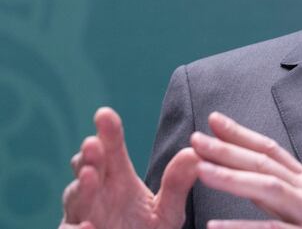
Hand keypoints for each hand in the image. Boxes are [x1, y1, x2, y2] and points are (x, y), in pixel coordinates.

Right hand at [59, 107, 199, 228]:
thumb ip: (177, 185)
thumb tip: (195, 152)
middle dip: (90, 157)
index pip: (110, 150)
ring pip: (75, 200)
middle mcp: (95, 194)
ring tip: (91, 176)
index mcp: (116, 179)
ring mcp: (83, 217)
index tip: (104, 114)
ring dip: (82, 188)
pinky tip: (87, 226)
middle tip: (94, 144)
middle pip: (87, 170)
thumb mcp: (167, 211)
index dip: (107, 132)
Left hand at [191, 112, 301, 228]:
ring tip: (202, 169)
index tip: (214, 121)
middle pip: (266, 162)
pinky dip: (244, 228)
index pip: (271, 150)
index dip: (241, 134)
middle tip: (197, 139)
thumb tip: (249, 184)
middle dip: (228, 148)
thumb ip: (283, 199)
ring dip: (233, 176)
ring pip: (270, 187)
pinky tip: (216, 226)